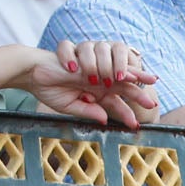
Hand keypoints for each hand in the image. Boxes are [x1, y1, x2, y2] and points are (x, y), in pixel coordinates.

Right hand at [30, 40, 158, 127]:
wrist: (32, 73)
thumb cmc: (48, 89)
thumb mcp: (69, 106)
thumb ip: (87, 111)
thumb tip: (104, 118)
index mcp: (95, 94)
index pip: (115, 104)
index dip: (126, 114)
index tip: (135, 125)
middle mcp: (98, 82)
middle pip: (124, 87)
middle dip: (139, 94)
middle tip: (152, 103)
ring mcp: (95, 71)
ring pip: (119, 73)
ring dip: (134, 78)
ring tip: (148, 82)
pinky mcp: (88, 60)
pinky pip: (107, 63)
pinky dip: (116, 67)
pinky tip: (127, 74)